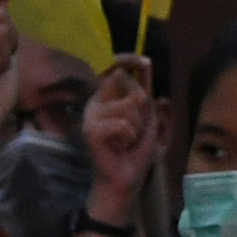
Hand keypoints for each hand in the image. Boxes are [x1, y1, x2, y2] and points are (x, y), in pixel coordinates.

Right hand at [82, 53, 164, 221]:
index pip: (115, 66)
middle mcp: (95, 101)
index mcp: (107, 96)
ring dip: (137, 125)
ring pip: (129, 104)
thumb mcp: (146, 114)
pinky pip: (124, 124)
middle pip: (126, 80)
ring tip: (127, 139)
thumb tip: (146, 62)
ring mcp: (90, 115)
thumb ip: (145, 89)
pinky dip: (130, 137)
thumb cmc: (135, 147)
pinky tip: (121, 147)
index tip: (145, 62)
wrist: (125, 177)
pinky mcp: (91, 131)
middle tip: (134, 127)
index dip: (130, 59)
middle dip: (141, 103)